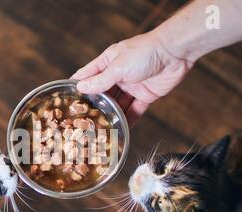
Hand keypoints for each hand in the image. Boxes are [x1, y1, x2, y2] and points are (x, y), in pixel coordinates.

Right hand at [72, 31, 193, 126]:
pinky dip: (129, 119)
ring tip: (101, 129)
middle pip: (103, 93)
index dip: (77, 85)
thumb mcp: (118, 67)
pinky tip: (122, 130)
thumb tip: (82, 87)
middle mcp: (118, 74)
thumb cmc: (145, 52)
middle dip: (94, 105)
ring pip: (118, 104)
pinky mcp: (145, 95)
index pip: (88, 74)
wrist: (175, 53)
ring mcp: (132, 86)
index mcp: (108, 62)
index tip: (65, 98)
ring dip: (112, 115)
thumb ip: (101, 80)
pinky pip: (135, 110)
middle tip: (83, 121)